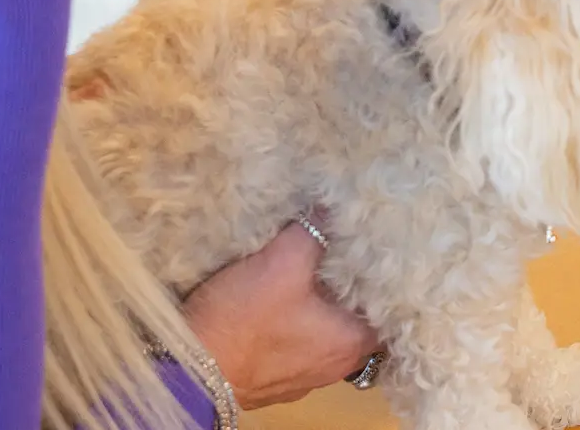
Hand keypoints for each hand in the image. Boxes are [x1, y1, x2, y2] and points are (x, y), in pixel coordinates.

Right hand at [182, 220, 381, 408]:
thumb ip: (316, 229)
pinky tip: (290, 291)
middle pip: (359, 317)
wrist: (190, 369)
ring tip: (322, 259)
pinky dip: (301, 317)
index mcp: (351, 343)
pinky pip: (301, 339)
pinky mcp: (275, 375)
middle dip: (354, 283)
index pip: (389, 307)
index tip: (384, 244)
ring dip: (325, 301)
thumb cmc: (245, 318)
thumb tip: (335, 203)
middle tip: (352, 243)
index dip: (387, 274)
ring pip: (328, 329)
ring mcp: (304, 375)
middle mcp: (335, 365)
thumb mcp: (284, 261)